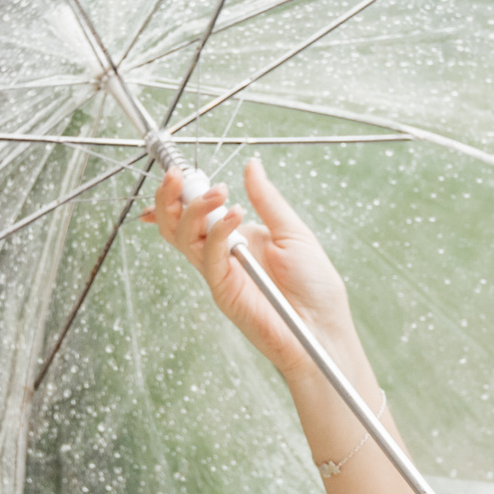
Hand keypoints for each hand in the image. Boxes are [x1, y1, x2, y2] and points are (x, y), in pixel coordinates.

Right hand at [144, 158, 351, 387]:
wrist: (323, 327)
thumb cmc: (315, 285)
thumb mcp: (293, 231)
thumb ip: (267, 199)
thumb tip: (252, 166)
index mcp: (237, 235)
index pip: (194, 211)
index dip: (177, 193)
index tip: (177, 172)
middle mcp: (222, 252)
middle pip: (175, 222)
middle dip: (170, 196)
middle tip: (181, 175)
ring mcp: (218, 271)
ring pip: (181, 236)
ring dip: (192, 208)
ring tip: (218, 192)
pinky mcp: (222, 288)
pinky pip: (207, 255)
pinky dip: (216, 231)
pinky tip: (234, 215)